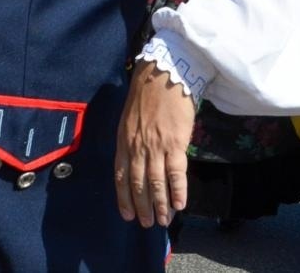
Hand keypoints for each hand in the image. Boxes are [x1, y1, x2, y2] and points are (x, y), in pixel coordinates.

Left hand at [114, 61, 193, 226]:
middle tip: (147, 224)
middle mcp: (137, 148)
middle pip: (138, 184)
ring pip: (156, 183)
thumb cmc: (147, 94)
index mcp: (123, 141)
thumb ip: (131, 141)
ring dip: (159, 205)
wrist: (163, 74)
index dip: (124, 198)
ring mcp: (156, 146)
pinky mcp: (175, 143)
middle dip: (142, 207)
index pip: (120, 177)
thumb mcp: (129, 119)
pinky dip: (177, 191)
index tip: (127, 215)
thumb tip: (136, 161)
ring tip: (163, 220)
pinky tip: (179, 204)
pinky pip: (176, 173)